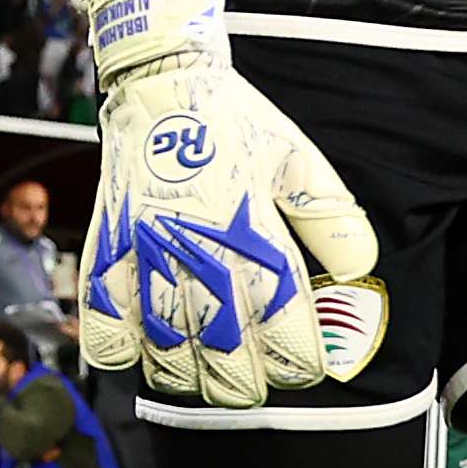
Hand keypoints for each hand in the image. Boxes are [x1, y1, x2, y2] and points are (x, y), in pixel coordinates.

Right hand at [71, 0, 378, 408]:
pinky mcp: (106, 249)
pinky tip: (143, 355)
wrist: (158, 80)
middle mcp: (196, 247)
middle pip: (223, 350)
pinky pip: (104, 322)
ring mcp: (145, 252)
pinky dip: (122, 352)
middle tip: (253, 387)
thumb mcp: (296, 158)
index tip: (308, 367)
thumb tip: (361, 270)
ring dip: (188, 377)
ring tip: (205, 378)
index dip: (300, 361)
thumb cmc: (234, 121)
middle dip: (245, 384)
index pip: (282, 322)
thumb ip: (331, 217)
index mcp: (250, 227)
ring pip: (164, 349)